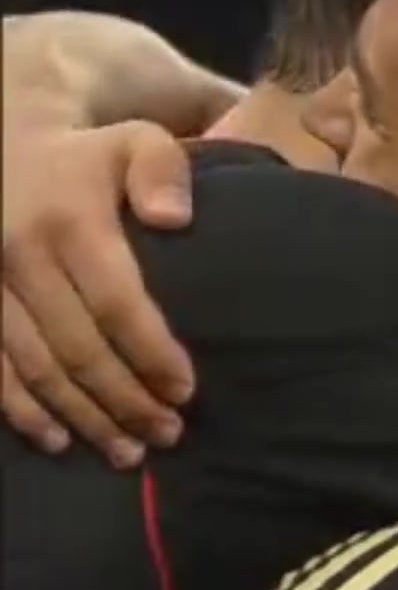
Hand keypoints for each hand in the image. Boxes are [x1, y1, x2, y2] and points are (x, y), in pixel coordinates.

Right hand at [2, 121, 196, 464]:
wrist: (4, 142)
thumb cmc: (91, 154)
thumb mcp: (138, 139)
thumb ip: (164, 170)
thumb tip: (173, 220)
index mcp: (70, 221)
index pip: (117, 303)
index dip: (151, 353)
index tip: (187, 390)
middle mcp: (21, 256)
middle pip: (78, 347)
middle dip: (125, 399)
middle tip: (168, 434)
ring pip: (35, 368)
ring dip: (81, 416)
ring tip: (127, 450)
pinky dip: (22, 411)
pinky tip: (58, 440)